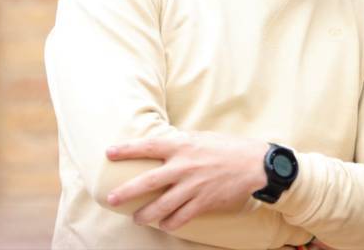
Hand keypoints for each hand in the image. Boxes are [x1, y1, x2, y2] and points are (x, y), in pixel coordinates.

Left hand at [105, 131, 269, 230]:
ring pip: (161, 206)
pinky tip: (165, 224)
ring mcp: (193, 186)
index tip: (109, 153)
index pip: (149, 146)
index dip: (127, 149)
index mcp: (183, 146)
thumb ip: (181, 143)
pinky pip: (180, 218)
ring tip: (138, 218)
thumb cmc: (227, 147)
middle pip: (148, 182)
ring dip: (145, 215)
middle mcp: (185, 166)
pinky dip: (170, 223)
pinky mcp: (204, 202)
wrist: (254, 164)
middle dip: (126, 192)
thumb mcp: (201, 137)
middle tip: (111, 199)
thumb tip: (161, 145)